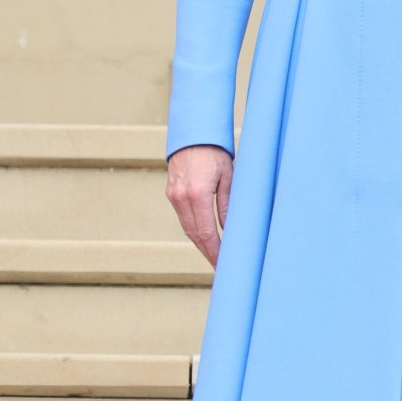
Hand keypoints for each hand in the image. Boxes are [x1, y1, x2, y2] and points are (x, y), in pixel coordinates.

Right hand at [167, 143, 233, 266]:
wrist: (192, 133)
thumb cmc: (216, 151)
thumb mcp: (229, 176)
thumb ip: (228, 205)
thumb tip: (230, 230)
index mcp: (197, 193)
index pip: (207, 232)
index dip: (215, 251)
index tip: (224, 264)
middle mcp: (181, 197)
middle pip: (194, 235)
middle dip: (208, 253)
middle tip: (220, 267)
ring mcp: (173, 195)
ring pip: (187, 228)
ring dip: (200, 244)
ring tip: (214, 257)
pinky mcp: (171, 193)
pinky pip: (183, 217)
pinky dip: (194, 230)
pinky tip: (205, 239)